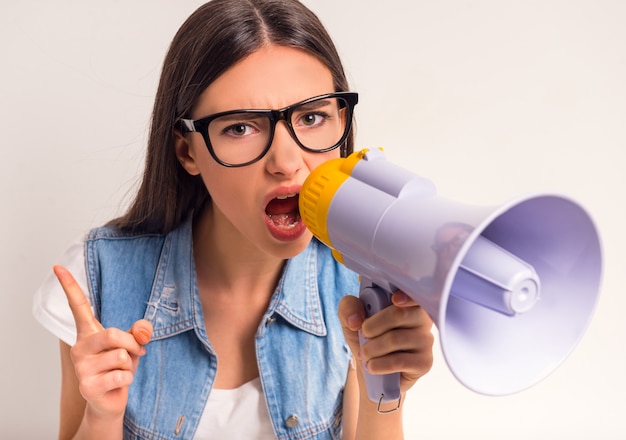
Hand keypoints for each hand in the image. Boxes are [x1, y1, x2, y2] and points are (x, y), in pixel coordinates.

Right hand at [53, 265, 152, 420]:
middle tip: (135, 353)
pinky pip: (121, 375)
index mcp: (88, 332)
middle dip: (132, 344)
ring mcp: (81, 367)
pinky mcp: (87, 386)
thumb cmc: (119, 367)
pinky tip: (117, 384)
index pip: (78, 305)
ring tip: (120, 371)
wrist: (110, 400)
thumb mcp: (133, 344)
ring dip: (130, 364)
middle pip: (113, 334)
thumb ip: (140, 331)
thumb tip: (143, 332)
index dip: (69, 286)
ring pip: (121, 356)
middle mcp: (79, 347)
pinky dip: (128, 379)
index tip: (58, 266)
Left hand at [339, 291, 433, 397]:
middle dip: (372, 326)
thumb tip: (356, 319)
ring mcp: (426, 340)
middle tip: (363, 335)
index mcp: (407, 302)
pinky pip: (400, 361)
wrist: (373, 371)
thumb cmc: (367, 338)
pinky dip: (379, 364)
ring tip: (364, 354)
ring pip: (395, 339)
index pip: (414, 293)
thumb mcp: (351, 319)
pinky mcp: (425, 362)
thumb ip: (348, 308)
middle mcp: (422, 318)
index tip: (393, 300)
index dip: (406, 295)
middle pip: (399, 314)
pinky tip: (372, 366)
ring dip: (371, 348)